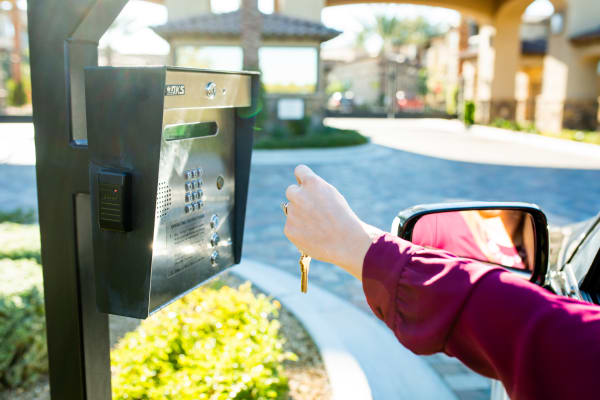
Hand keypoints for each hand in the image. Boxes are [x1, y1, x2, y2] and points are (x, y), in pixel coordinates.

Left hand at [283, 165, 382, 279]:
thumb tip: (301, 188)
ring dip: (300, 215)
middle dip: (298, 197)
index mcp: (312, 183)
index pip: (299, 170)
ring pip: (292, 210)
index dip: (303, 178)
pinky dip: (299, 231)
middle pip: (291, 191)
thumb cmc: (343, 218)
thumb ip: (315, 190)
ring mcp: (292, 212)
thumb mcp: (332, 195)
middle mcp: (299, 195)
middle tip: (311, 209)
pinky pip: (291, 226)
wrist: (346, 242)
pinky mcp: (289, 229)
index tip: (305, 185)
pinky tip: (313, 236)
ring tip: (317, 226)